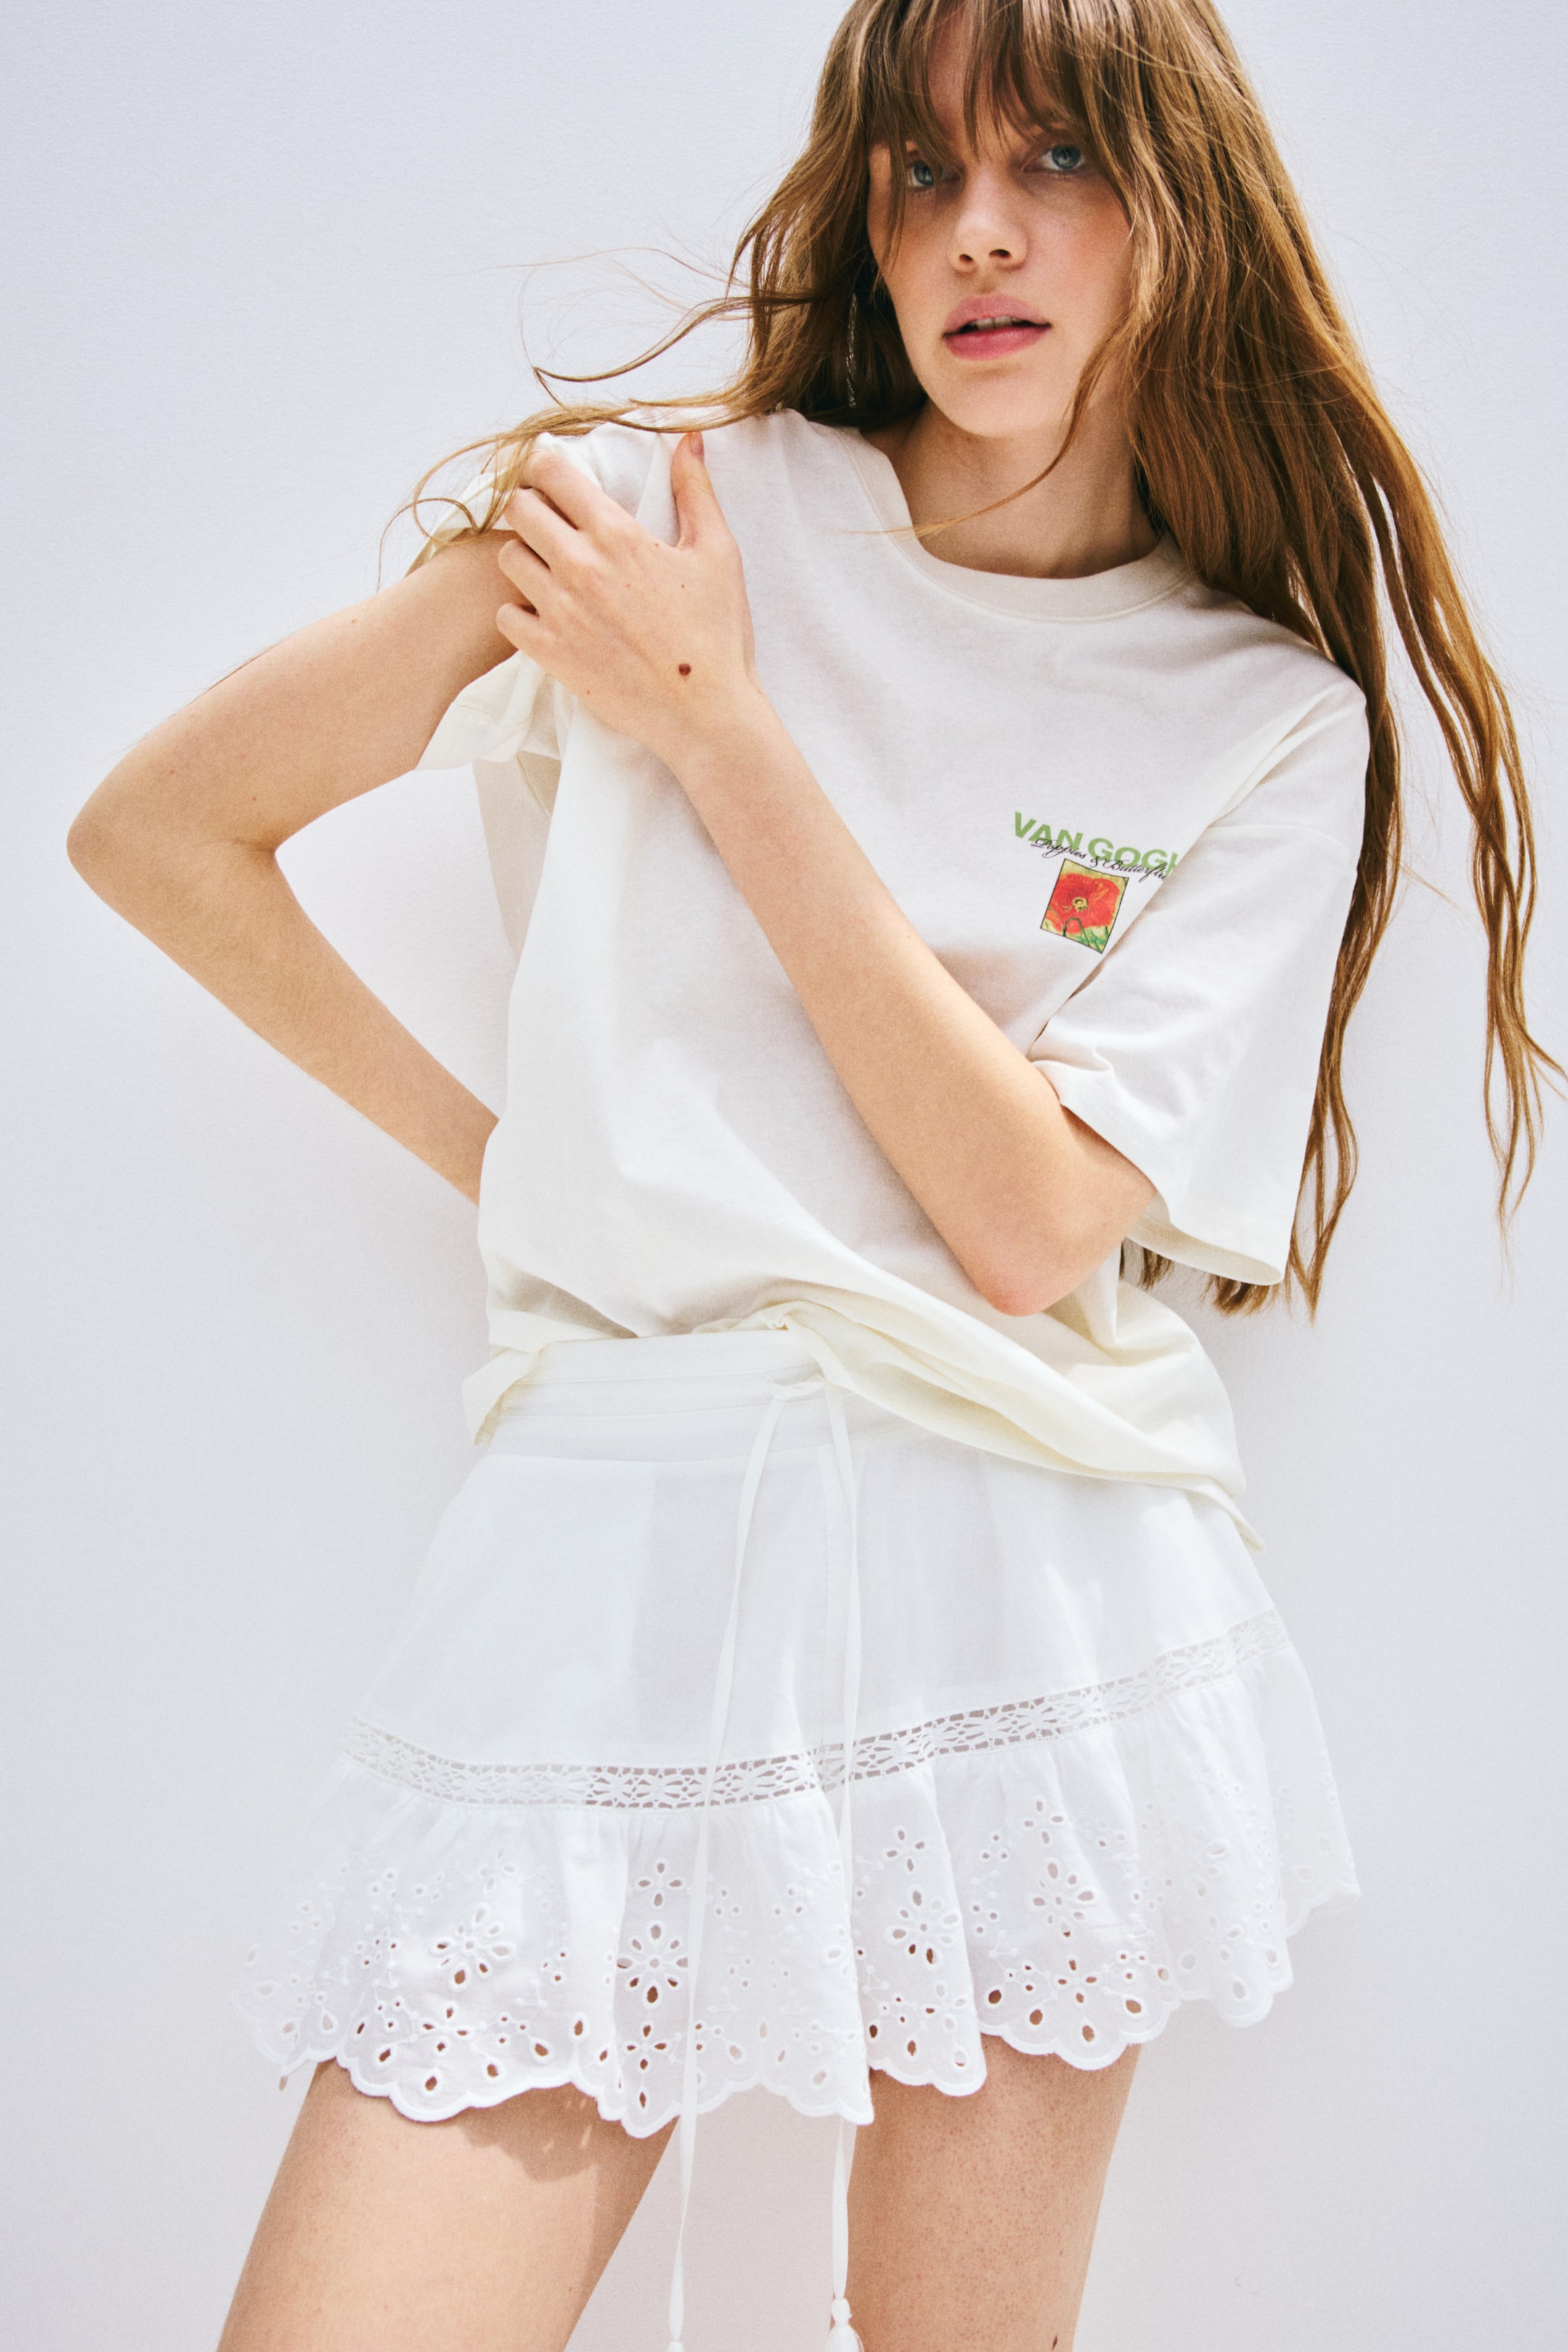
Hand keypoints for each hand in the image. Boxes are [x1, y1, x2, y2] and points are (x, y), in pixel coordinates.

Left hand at [495, 431, 764, 770]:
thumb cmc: (717, 635)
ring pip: (508, 559)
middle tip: (551, 523)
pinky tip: (546, 614)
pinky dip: (520, 611)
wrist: (705, 714)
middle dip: (531, 507)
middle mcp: (579, 567)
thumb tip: (689, 439)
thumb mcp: (718, 553)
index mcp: (617, 535)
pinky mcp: (550, 653)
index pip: (551, 473)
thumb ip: (696, 491)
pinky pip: (506, 616)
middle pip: (518, 509)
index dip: (547, 468)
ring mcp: (559, 612)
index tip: (555, 479)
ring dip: (525, 558)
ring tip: (551, 570)